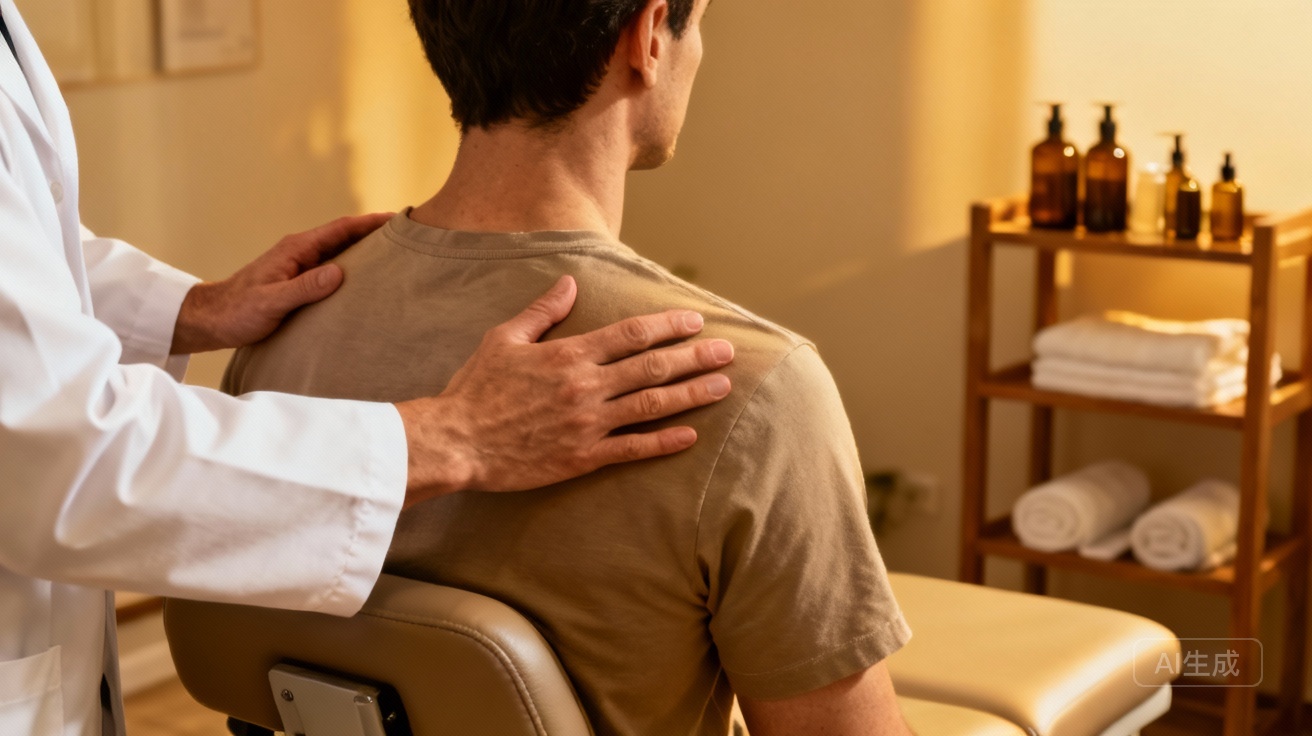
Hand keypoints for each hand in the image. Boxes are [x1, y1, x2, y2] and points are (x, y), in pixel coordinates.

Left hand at [171, 213, 392, 353]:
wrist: (211, 320)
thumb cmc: (237, 311)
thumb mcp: (270, 302)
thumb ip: (304, 288)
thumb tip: (339, 273)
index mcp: (296, 249)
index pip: (341, 229)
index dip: (371, 222)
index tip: (399, 218)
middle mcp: (301, 253)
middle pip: (347, 237)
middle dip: (377, 234)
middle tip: (411, 236)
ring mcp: (301, 266)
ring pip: (342, 254)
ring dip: (368, 253)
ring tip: (399, 257)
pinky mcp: (300, 282)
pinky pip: (334, 270)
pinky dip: (355, 271)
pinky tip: (369, 282)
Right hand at [396, 275, 734, 503]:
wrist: (456, 441)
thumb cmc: (476, 389)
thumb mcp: (504, 339)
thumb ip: (542, 312)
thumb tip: (569, 282)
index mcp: (569, 354)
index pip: (631, 334)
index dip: (668, 326)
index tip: (695, 322)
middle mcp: (586, 386)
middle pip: (652, 367)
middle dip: (694, 357)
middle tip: (727, 351)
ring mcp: (588, 423)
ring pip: (651, 405)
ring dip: (691, 394)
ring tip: (722, 386)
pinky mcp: (583, 457)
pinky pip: (633, 449)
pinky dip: (664, 442)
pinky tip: (691, 435)